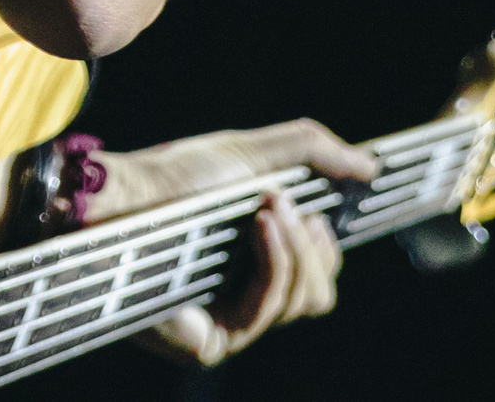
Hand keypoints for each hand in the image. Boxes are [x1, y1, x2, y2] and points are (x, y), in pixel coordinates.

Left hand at [89, 119, 376, 369]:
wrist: (122, 197)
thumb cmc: (175, 177)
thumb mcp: (253, 153)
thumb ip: (313, 152)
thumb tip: (372, 166)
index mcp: (255, 260)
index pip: (318, 272)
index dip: (330, 246)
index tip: (343, 208)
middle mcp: (244, 295)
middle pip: (320, 292)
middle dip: (316, 245)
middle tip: (290, 203)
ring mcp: (230, 321)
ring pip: (304, 301)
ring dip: (297, 247)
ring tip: (272, 206)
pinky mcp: (212, 342)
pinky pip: (269, 309)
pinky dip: (275, 260)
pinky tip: (262, 224)